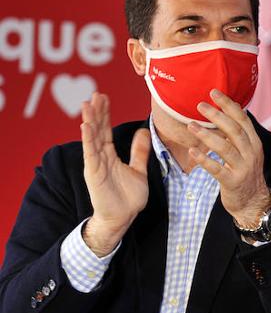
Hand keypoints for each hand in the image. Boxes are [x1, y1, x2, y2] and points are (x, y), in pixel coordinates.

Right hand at [80, 93, 149, 256]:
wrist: (122, 218)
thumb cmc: (128, 197)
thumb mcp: (138, 169)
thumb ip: (139, 151)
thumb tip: (143, 132)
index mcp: (110, 156)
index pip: (106, 130)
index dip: (105, 114)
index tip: (104, 97)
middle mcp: (100, 157)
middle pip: (97, 130)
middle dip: (96, 112)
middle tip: (96, 94)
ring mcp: (95, 164)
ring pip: (92, 138)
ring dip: (89, 120)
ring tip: (87, 104)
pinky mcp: (93, 173)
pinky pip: (90, 153)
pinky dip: (87, 139)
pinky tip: (85, 125)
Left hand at [187, 89, 269, 227]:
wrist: (253, 201)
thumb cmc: (245, 173)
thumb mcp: (247, 152)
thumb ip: (237, 135)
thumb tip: (222, 114)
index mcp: (254, 143)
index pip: (243, 119)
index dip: (228, 105)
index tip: (214, 93)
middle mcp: (251, 153)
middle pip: (234, 130)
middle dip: (217, 115)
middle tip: (200, 105)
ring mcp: (243, 168)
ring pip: (225, 148)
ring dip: (207, 135)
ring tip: (191, 126)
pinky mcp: (233, 182)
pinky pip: (217, 169)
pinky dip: (204, 160)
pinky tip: (192, 152)